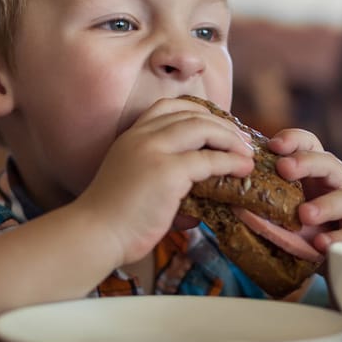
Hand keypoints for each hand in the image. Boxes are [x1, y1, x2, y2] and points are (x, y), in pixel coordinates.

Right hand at [73, 98, 254, 265]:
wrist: (93, 235)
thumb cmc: (113, 219)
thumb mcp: (134, 182)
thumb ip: (162, 175)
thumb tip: (201, 192)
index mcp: (132, 136)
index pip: (170, 107)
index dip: (200, 111)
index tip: (219, 126)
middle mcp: (142, 137)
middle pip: (192, 115)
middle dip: (223, 125)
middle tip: (243, 141)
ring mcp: (154, 151)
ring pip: (204, 129)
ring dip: (231, 139)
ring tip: (247, 154)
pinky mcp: (166, 172)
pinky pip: (209, 160)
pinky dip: (231, 162)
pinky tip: (242, 169)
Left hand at [268, 128, 341, 252]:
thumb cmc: (314, 234)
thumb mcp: (289, 221)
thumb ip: (267, 213)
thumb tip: (237, 206)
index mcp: (319, 173)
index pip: (310, 145)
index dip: (293, 140)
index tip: (273, 145)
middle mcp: (341, 183)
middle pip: (328, 163)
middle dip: (306, 162)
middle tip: (284, 169)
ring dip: (325, 205)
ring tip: (305, 214)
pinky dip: (340, 238)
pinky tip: (323, 244)